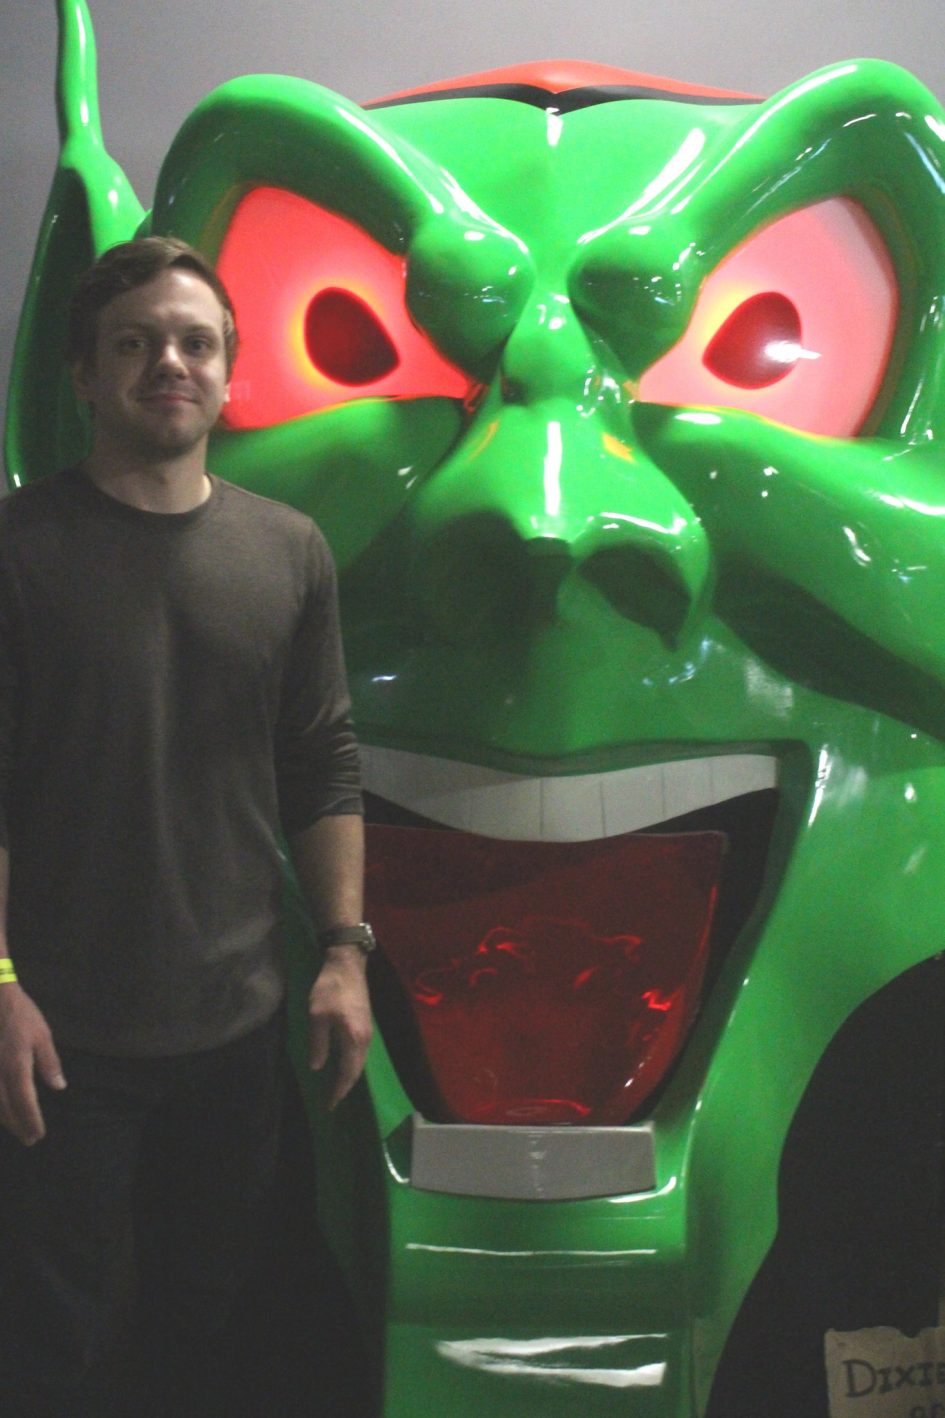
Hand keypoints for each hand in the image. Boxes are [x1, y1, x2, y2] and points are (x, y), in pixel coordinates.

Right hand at [0, 984, 65, 1144]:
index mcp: (16, 1066)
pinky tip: (1, 1110)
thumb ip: (49, 1062)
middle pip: (6, 1108)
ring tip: (16, 1129)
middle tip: (29, 1139)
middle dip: (18, 1126)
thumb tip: (59, 1087)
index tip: (38, 1134)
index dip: (31, 1120)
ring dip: (5, 1119)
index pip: (25, 1102)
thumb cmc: (19, 1014)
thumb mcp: (41, 1034)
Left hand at [308, 947, 371, 1108]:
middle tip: (331, 1101)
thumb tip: (317, 1067)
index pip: (348, 1073)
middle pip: (356, 1070)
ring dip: (348, 1076)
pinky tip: (341, 1064)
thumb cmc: (330, 989)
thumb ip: (318, 1044)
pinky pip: (359, 1052)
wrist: (347, 965)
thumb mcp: (316, 1016)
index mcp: (354, 1039)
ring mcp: (367, 1031)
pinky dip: (351, 1063)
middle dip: (344, 1087)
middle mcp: (365, 1039)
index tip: (328, 1106)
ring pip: (359, 1061)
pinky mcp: (364, 1024)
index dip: (338, 1091)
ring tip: (335, 1087)